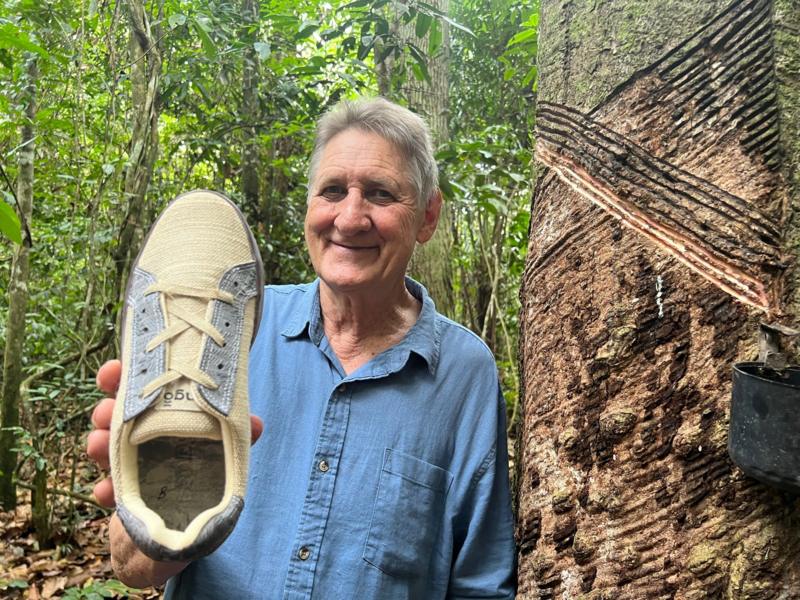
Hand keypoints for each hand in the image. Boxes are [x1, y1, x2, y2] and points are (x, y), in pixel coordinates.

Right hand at [86, 359, 263, 586]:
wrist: (181, 546)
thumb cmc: (206, 491)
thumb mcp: (224, 464)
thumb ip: (236, 444)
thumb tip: (256, 423)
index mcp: (166, 423)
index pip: (144, 391)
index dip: (126, 377)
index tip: (116, 368)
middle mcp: (145, 440)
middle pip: (118, 415)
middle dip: (108, 408)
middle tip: (107, 411)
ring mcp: (130, 468)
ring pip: (106, 446)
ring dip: (100, 443)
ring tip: (100, 446)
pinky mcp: (121, 497)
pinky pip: (106, 488)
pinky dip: (104, 488)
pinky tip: (106, 491)